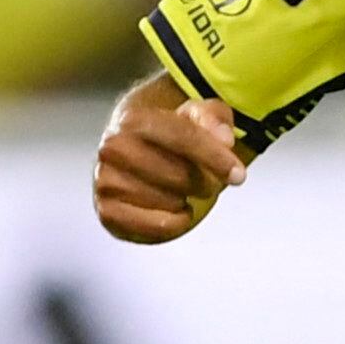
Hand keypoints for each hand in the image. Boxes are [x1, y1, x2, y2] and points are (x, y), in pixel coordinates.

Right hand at [94, 84, 245, 243]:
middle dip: (204, 182)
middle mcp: (114, 148)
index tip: (238, 175)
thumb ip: (214, 118)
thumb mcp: (197, 117)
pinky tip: (177, 211)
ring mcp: (106, 181)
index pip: (183, 137)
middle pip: (180, 175)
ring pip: (170, 202)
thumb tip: (224, 139)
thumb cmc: (171, 136)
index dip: (215, 157)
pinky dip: (175, 223)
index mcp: (134, 119)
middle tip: (206, 181)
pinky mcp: (108, 211)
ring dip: (187, 200)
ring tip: (182, 191)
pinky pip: (155, 226)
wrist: (133, 154)